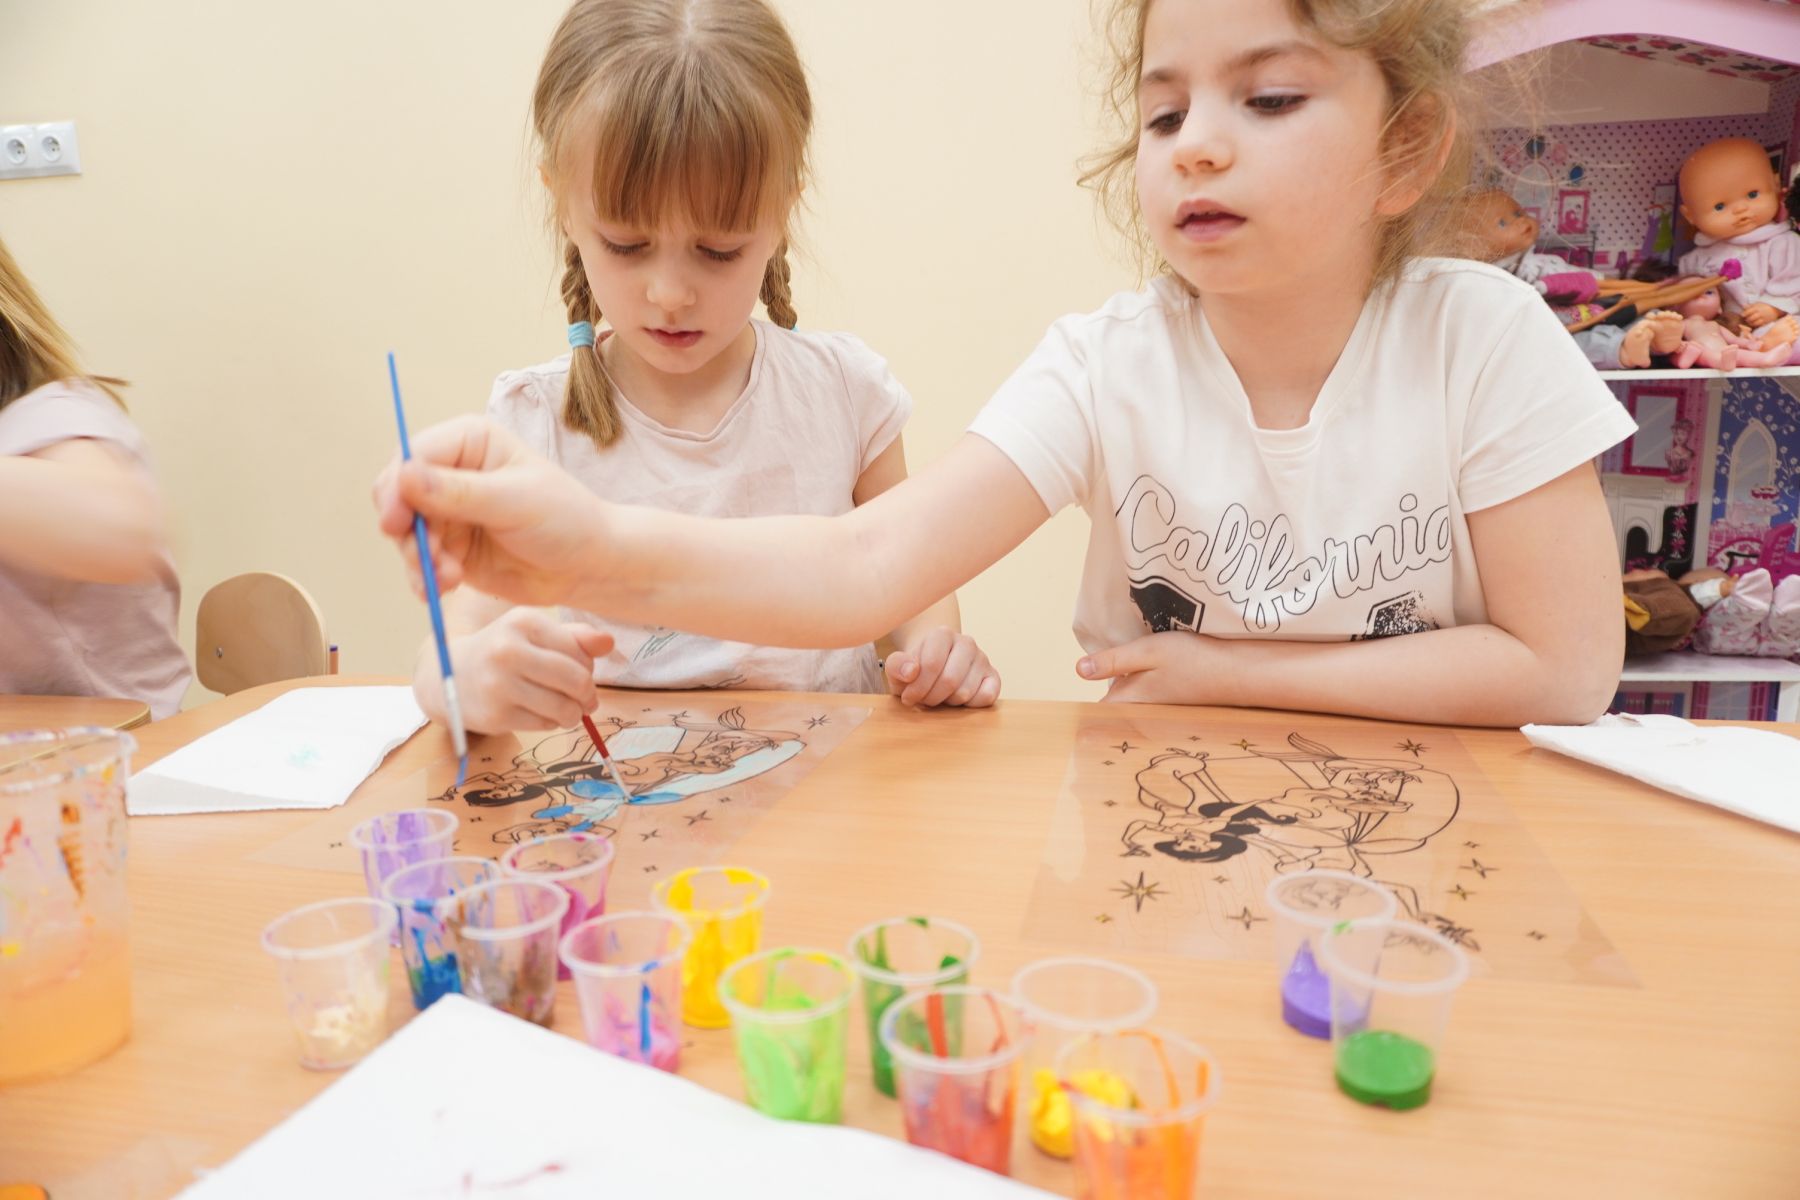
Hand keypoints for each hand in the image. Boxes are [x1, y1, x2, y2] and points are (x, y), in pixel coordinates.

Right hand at [372, 416, 605, 606]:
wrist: (589, 566)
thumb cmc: (566, 520)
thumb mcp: (515, 502)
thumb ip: (459, 492)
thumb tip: (404, 475)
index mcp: (470, 442)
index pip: (413, 456)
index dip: (397, 487)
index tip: (395, 521)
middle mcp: (452, 472)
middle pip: (396, 494)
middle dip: (405, 529)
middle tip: (424, 558)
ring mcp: (448, 512)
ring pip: (404, 533)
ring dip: (418, 559)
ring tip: (449, 577)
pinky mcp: (450, 547)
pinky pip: (419, 561)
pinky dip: (426, 576)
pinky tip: (448, 585)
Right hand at [452, 610, 614, 732]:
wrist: (449, 675)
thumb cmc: (504, 651)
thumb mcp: (534, 633)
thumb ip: (574, 636)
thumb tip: (608, 643)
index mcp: (522, 621)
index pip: (579, 650)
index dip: (588, 666)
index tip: (582, 672)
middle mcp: (508, 650)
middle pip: (576, 680)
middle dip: (588, 694)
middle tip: (587, 699)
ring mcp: (499, 685)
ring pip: (563, 707)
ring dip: (574, 713)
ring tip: (569, 710)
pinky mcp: (496, 715)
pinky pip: (544, 725)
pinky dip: (552, 723)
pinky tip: (542, 714)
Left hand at [883, 626, 1000, 707]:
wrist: (934, 666)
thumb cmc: (915, 668)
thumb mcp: (897, 667)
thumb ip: (896, 666)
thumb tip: (911, 672)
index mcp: (942, 634)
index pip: (931, 664)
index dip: (917, 688)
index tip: (907, 697)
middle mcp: (966, 642)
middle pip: (949, 681)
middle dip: (931, 698)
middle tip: (923, 699)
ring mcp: (983, 658)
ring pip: (965, 692)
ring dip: (947, 702)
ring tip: (939, 696)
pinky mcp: (994, 676)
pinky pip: (986, 697)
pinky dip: (970, 705)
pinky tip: (957, 700)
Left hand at [1077, 631, 1230, 703]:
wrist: (1238, 672)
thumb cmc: (1193, 659)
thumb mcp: (1147, 651)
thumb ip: (1113, 661)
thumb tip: (1078, 670)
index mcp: (1131, 699)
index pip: (1098, 712)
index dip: (1084, 711)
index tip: (1075, 713)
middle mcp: (1143, 709)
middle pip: (1113, 706)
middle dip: (1103, 696)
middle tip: (1094, 685)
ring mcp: (1159, 706)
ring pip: (1131, 700)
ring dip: (1123, 689)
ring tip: (1118, 672)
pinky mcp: (1173, 700)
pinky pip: (1147, 698)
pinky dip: (1142, 688)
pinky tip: (1146, 672)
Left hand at [1740, 302, 1784, 328]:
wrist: (1776, 309)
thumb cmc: (1765, 306)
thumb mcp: (1758, 303)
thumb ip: (1750, 305)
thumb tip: (1743, 306)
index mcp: (1757, 308)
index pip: (1747, 312)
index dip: (1743, 314)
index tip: (1743, 314)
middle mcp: (1760, 313)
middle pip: (1749, 318)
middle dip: (1746, 319)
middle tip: (1746, 318)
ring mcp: (1763, 318)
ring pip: (1753, 323)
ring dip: (1750, 323)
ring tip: (1750, 321)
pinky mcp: (1766, 322)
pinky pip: (1758, 325)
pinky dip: (1755, 325)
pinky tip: (1755, 322)